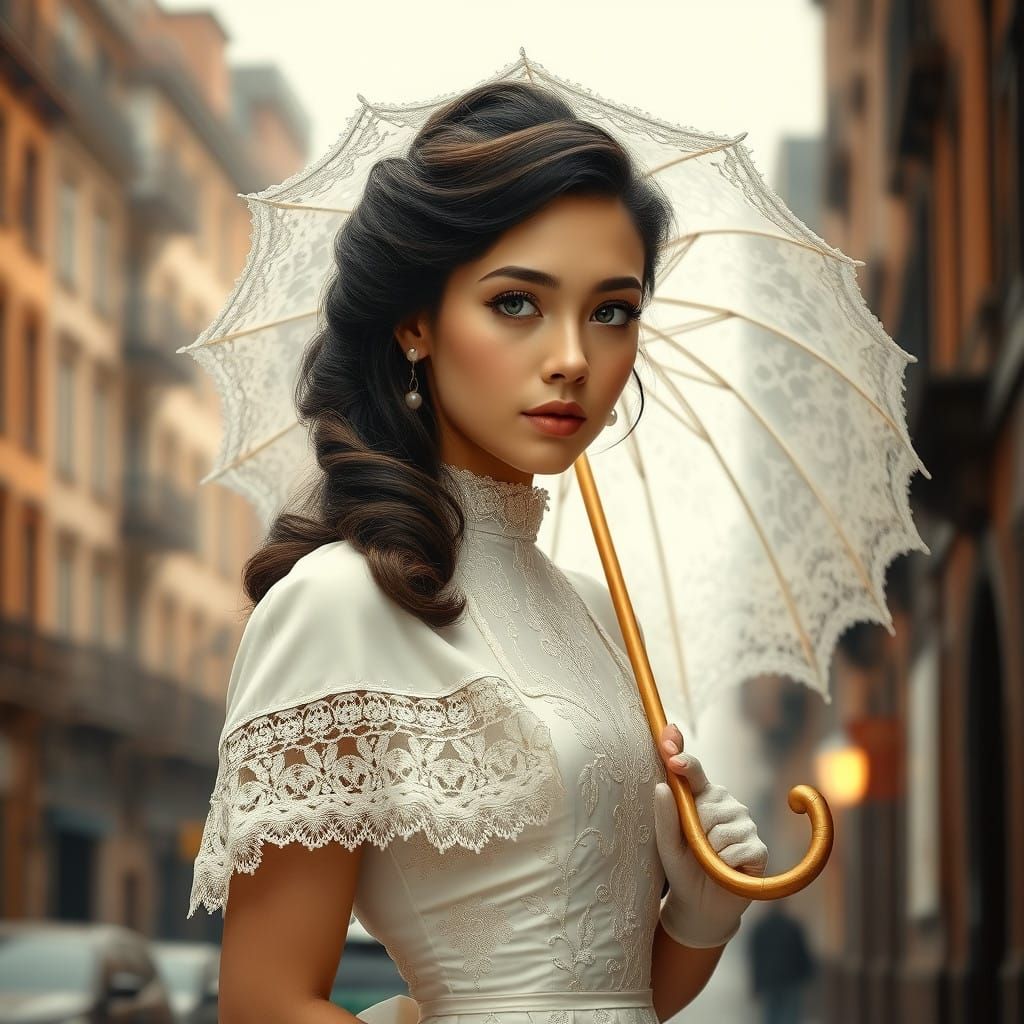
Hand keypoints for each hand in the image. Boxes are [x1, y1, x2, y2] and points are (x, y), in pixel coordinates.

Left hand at [653, 722, 768, 947]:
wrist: (700, 904)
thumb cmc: (681, 866)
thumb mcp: (665, 843)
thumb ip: (665, 815)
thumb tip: (662, 785)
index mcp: (702, 795)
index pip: (694, 771)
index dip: (683, 758)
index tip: (671, 750)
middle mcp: (727, 803)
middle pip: (705, 807)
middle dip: (694, 830)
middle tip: (695, 847)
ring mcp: (745, 824)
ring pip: (720, 831)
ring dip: (709, 851)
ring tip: (709, 859)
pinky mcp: (759, 848)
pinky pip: (738, 850)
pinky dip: (725, 864)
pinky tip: (725, 869)